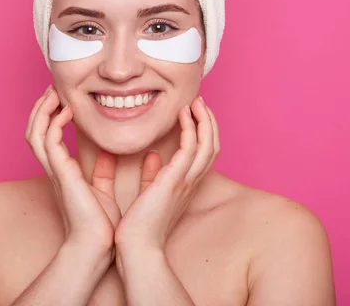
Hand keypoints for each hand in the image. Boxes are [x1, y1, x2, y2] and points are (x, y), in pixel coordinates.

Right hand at [26, 86, 121, 255]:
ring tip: (54, 93)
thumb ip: (103, 171)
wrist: (96, 245)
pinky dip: (54, 123)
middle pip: (34, 130)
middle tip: (52, 89)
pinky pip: (49, 141)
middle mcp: (54, 169)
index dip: (49, 116)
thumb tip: (110, 155)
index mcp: (62, 172)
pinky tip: (68, 111)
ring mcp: (54, 171)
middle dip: (41, 108)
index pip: (46, 137)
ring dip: (42, 110)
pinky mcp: (61, 173)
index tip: (61, 99)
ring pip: (35, 133)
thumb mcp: (102, 190)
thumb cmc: (100, 223)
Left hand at [114, 97, 219, 252]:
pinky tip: (182, 114)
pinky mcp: (175, 179)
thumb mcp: (148, 194)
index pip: (203, 154)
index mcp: (186, 186)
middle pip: (213, 146)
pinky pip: (191, 146)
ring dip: (204, 119)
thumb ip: (152, 175)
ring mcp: (186, 181)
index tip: (193, 114)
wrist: (137, 247)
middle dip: (209, 122)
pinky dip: (190, 127)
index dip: (203, 132)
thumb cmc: (139, 225)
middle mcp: (191, 183)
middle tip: (199, 102)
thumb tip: (152, 156)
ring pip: (208, 143)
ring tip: (195, 102)